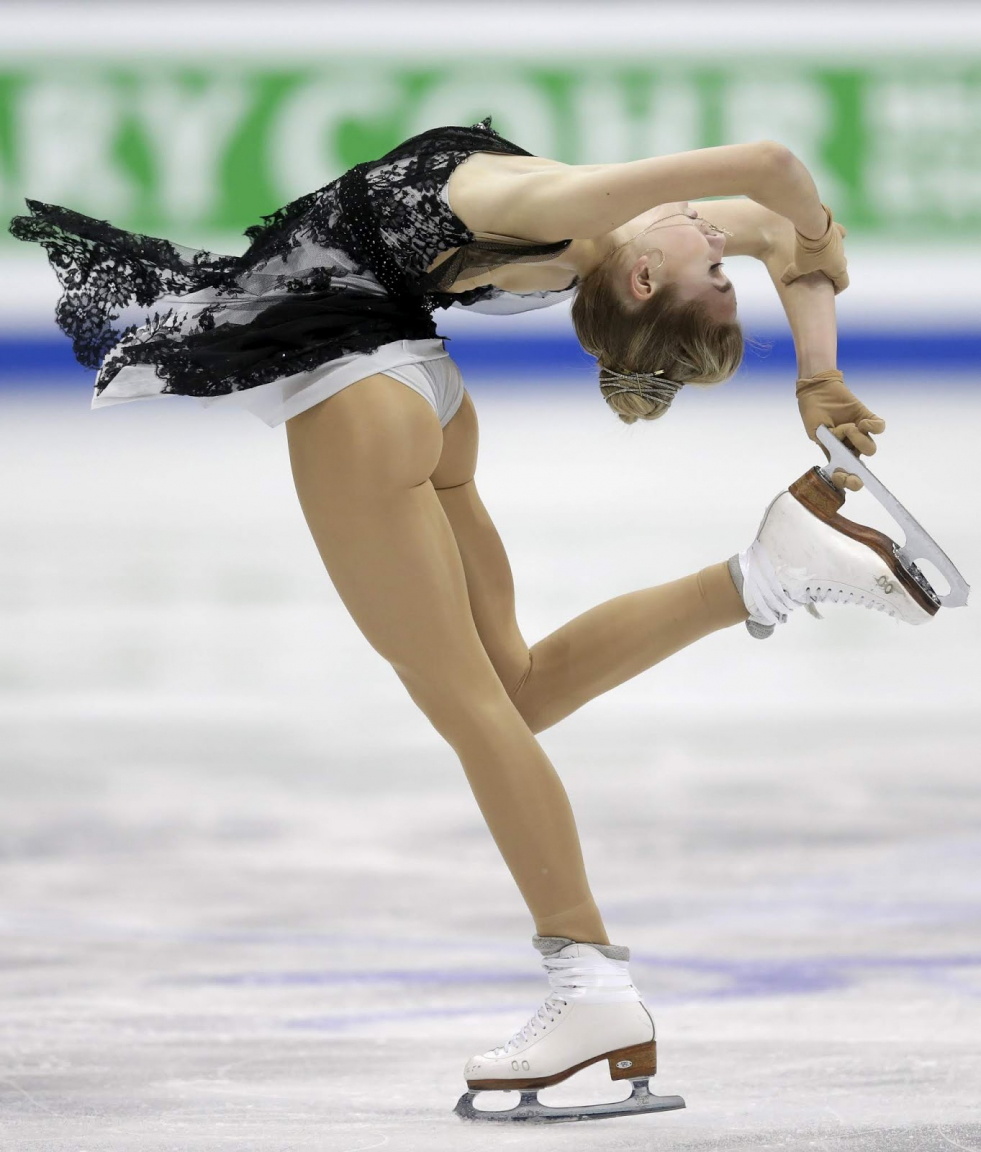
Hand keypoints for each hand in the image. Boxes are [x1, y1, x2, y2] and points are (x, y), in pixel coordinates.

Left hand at [779, 203, 849, 294]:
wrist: (814, 225)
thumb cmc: (809, 251)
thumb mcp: (799, 266)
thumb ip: (792, 275)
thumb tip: (783, 281)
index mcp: (837, 268)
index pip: (843, 283)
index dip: (836, 289)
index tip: (829, 291)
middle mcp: (842, 255)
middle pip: (840, 267)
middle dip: (831, 273)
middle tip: (819, 275)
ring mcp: (840, 241)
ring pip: (837, 251)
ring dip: (830, 255)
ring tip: (816, 256)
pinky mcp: (835, 229)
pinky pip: (838, 234)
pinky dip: (832, 237)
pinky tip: (823, 236)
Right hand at [796, 368, 885, 490]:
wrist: (817, 391)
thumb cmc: (813, 413)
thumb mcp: (816, 433)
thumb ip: (827, 444)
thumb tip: (841, 453)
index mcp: (836, 455)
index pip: (844, 474)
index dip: (846, 482)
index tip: (843, 479)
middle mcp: (850, 447)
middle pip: (861, 466)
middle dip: (857, 472)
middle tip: (853, 474)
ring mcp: (860, 434)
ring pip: (870, 448)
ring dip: (858, 439)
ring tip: (847, 427)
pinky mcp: (867, 419)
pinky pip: (878, 428)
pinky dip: (873, 427)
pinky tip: (862, 422)